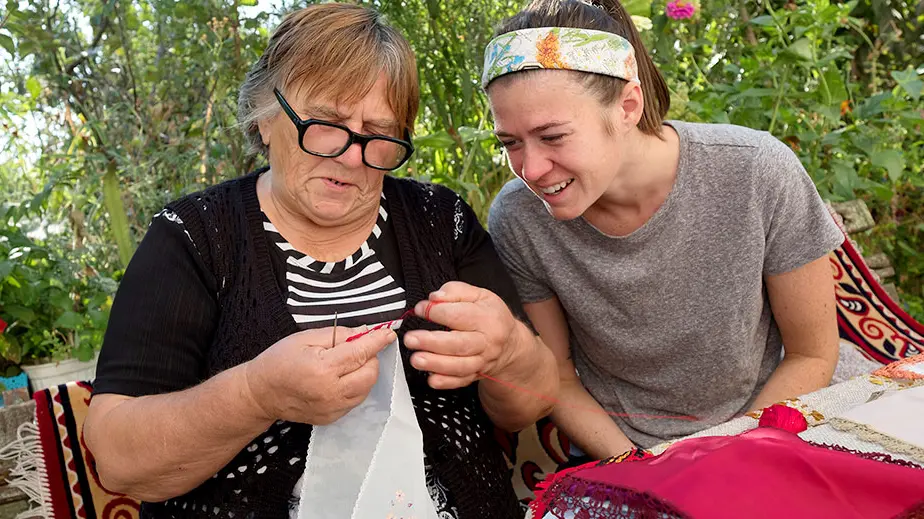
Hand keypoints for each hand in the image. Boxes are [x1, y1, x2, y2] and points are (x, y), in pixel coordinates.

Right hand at [242, 326, 395, 424]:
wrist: (261, 393)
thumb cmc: (279, 361)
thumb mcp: (305, 338)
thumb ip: (338, 335)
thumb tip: (365, 332)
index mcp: (322, 369)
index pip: (361, 353)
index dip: (377, 341)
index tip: (388, 333)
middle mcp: (330, 392)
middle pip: (370, 373)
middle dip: (369, 358)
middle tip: (356, 349)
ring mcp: (332, 408)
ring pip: (366, 388)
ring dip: (363, 373)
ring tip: (345, 364)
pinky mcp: (332, 418)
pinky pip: (355, 399)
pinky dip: (355, 387)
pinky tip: (339, 379)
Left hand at [403, 281, 521, 389]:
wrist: (509, 343)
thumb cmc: (491, 316)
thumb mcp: (479, 294)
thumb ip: (455, 291)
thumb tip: (435, 298)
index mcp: (487, 318)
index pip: (459, 315)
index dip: (435, 311)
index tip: (420, 309)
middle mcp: (486, 342)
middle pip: (459, 344)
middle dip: (432, 342)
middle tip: (411, 339)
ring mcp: (482, 361)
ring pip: (459, 366)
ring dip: (436, 364)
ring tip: (416, 359)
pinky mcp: (476, 375)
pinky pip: (461, 381)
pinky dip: (446, 382)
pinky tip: (431, 379)